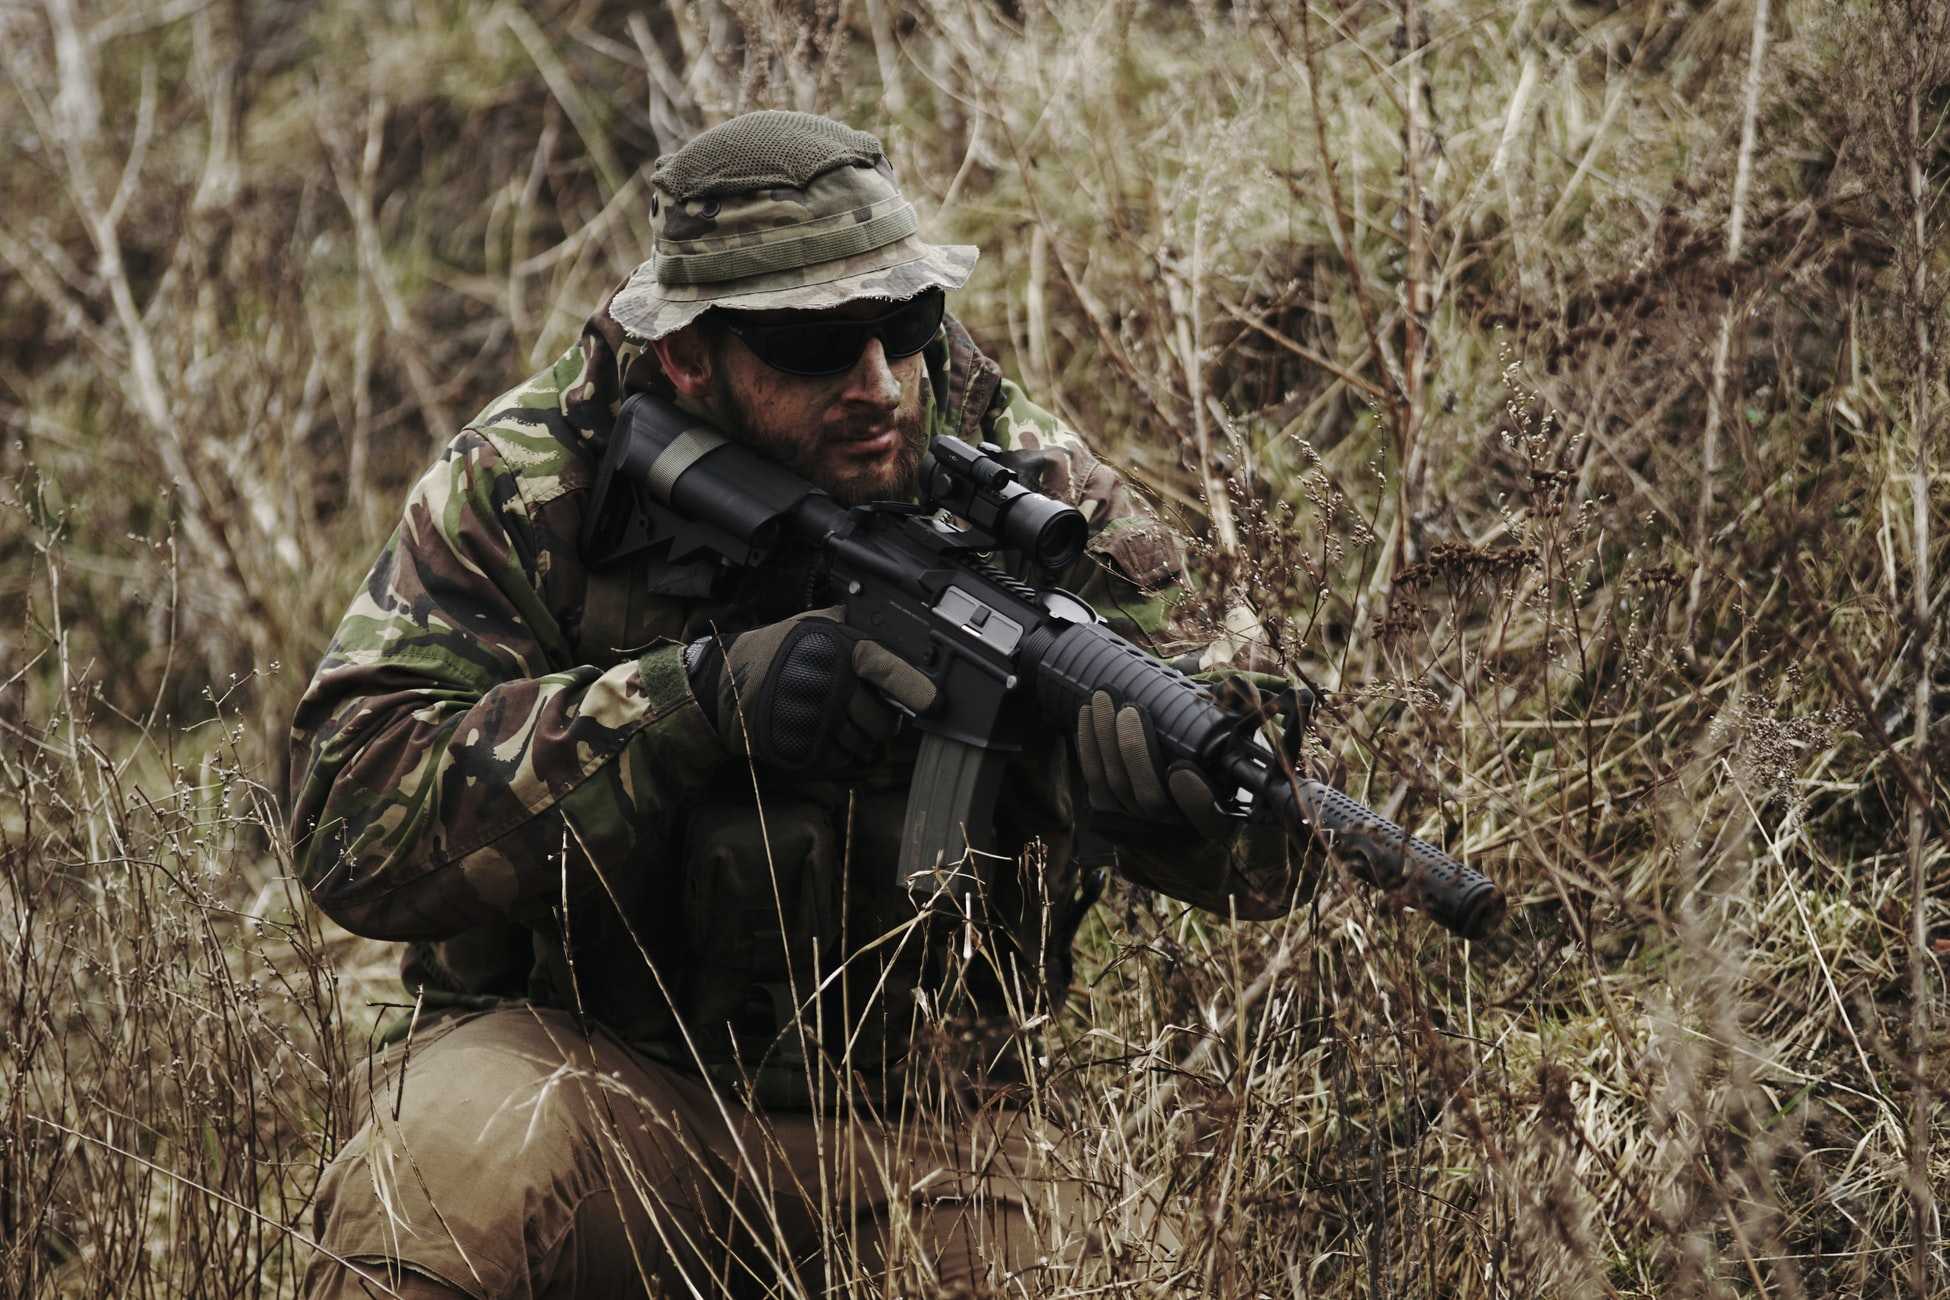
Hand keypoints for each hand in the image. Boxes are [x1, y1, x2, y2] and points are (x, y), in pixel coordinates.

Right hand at [685, 608, 936, 773]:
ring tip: (834, 721)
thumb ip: (851, 625)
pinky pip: (843, 762)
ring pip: (865, 746)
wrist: (726, 685)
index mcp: (838, 652)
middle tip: (860, 711)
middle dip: (878, 722)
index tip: (934, 702)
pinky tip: (823, 736)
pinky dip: (840, 754)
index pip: (888, 670)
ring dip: (858, 740)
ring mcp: (819, 722)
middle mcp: (832, 687)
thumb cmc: (775, 653)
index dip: (915, 688)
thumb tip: (892, 629)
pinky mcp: (806, 750)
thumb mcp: (812, 625)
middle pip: (883, 722)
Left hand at [1074, 690, 1230, 835]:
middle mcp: (1174, 829)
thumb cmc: (1211, 778)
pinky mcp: (1108, 811)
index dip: (1195, 801)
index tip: (1183, 770)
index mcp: (1214, 822)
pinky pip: (1094, 779)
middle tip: (1128, 708)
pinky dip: (1088, 745)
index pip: (1207, 819)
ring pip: (1115, 784)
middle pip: (1149, 795)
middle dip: (1133, 749)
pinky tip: (1086, 714)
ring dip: (1104, 739)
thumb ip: (1238, 729)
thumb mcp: (1232, 761)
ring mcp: (1137, 822)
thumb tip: (1249, 691)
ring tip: (1102, 699)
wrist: (1174, 823)